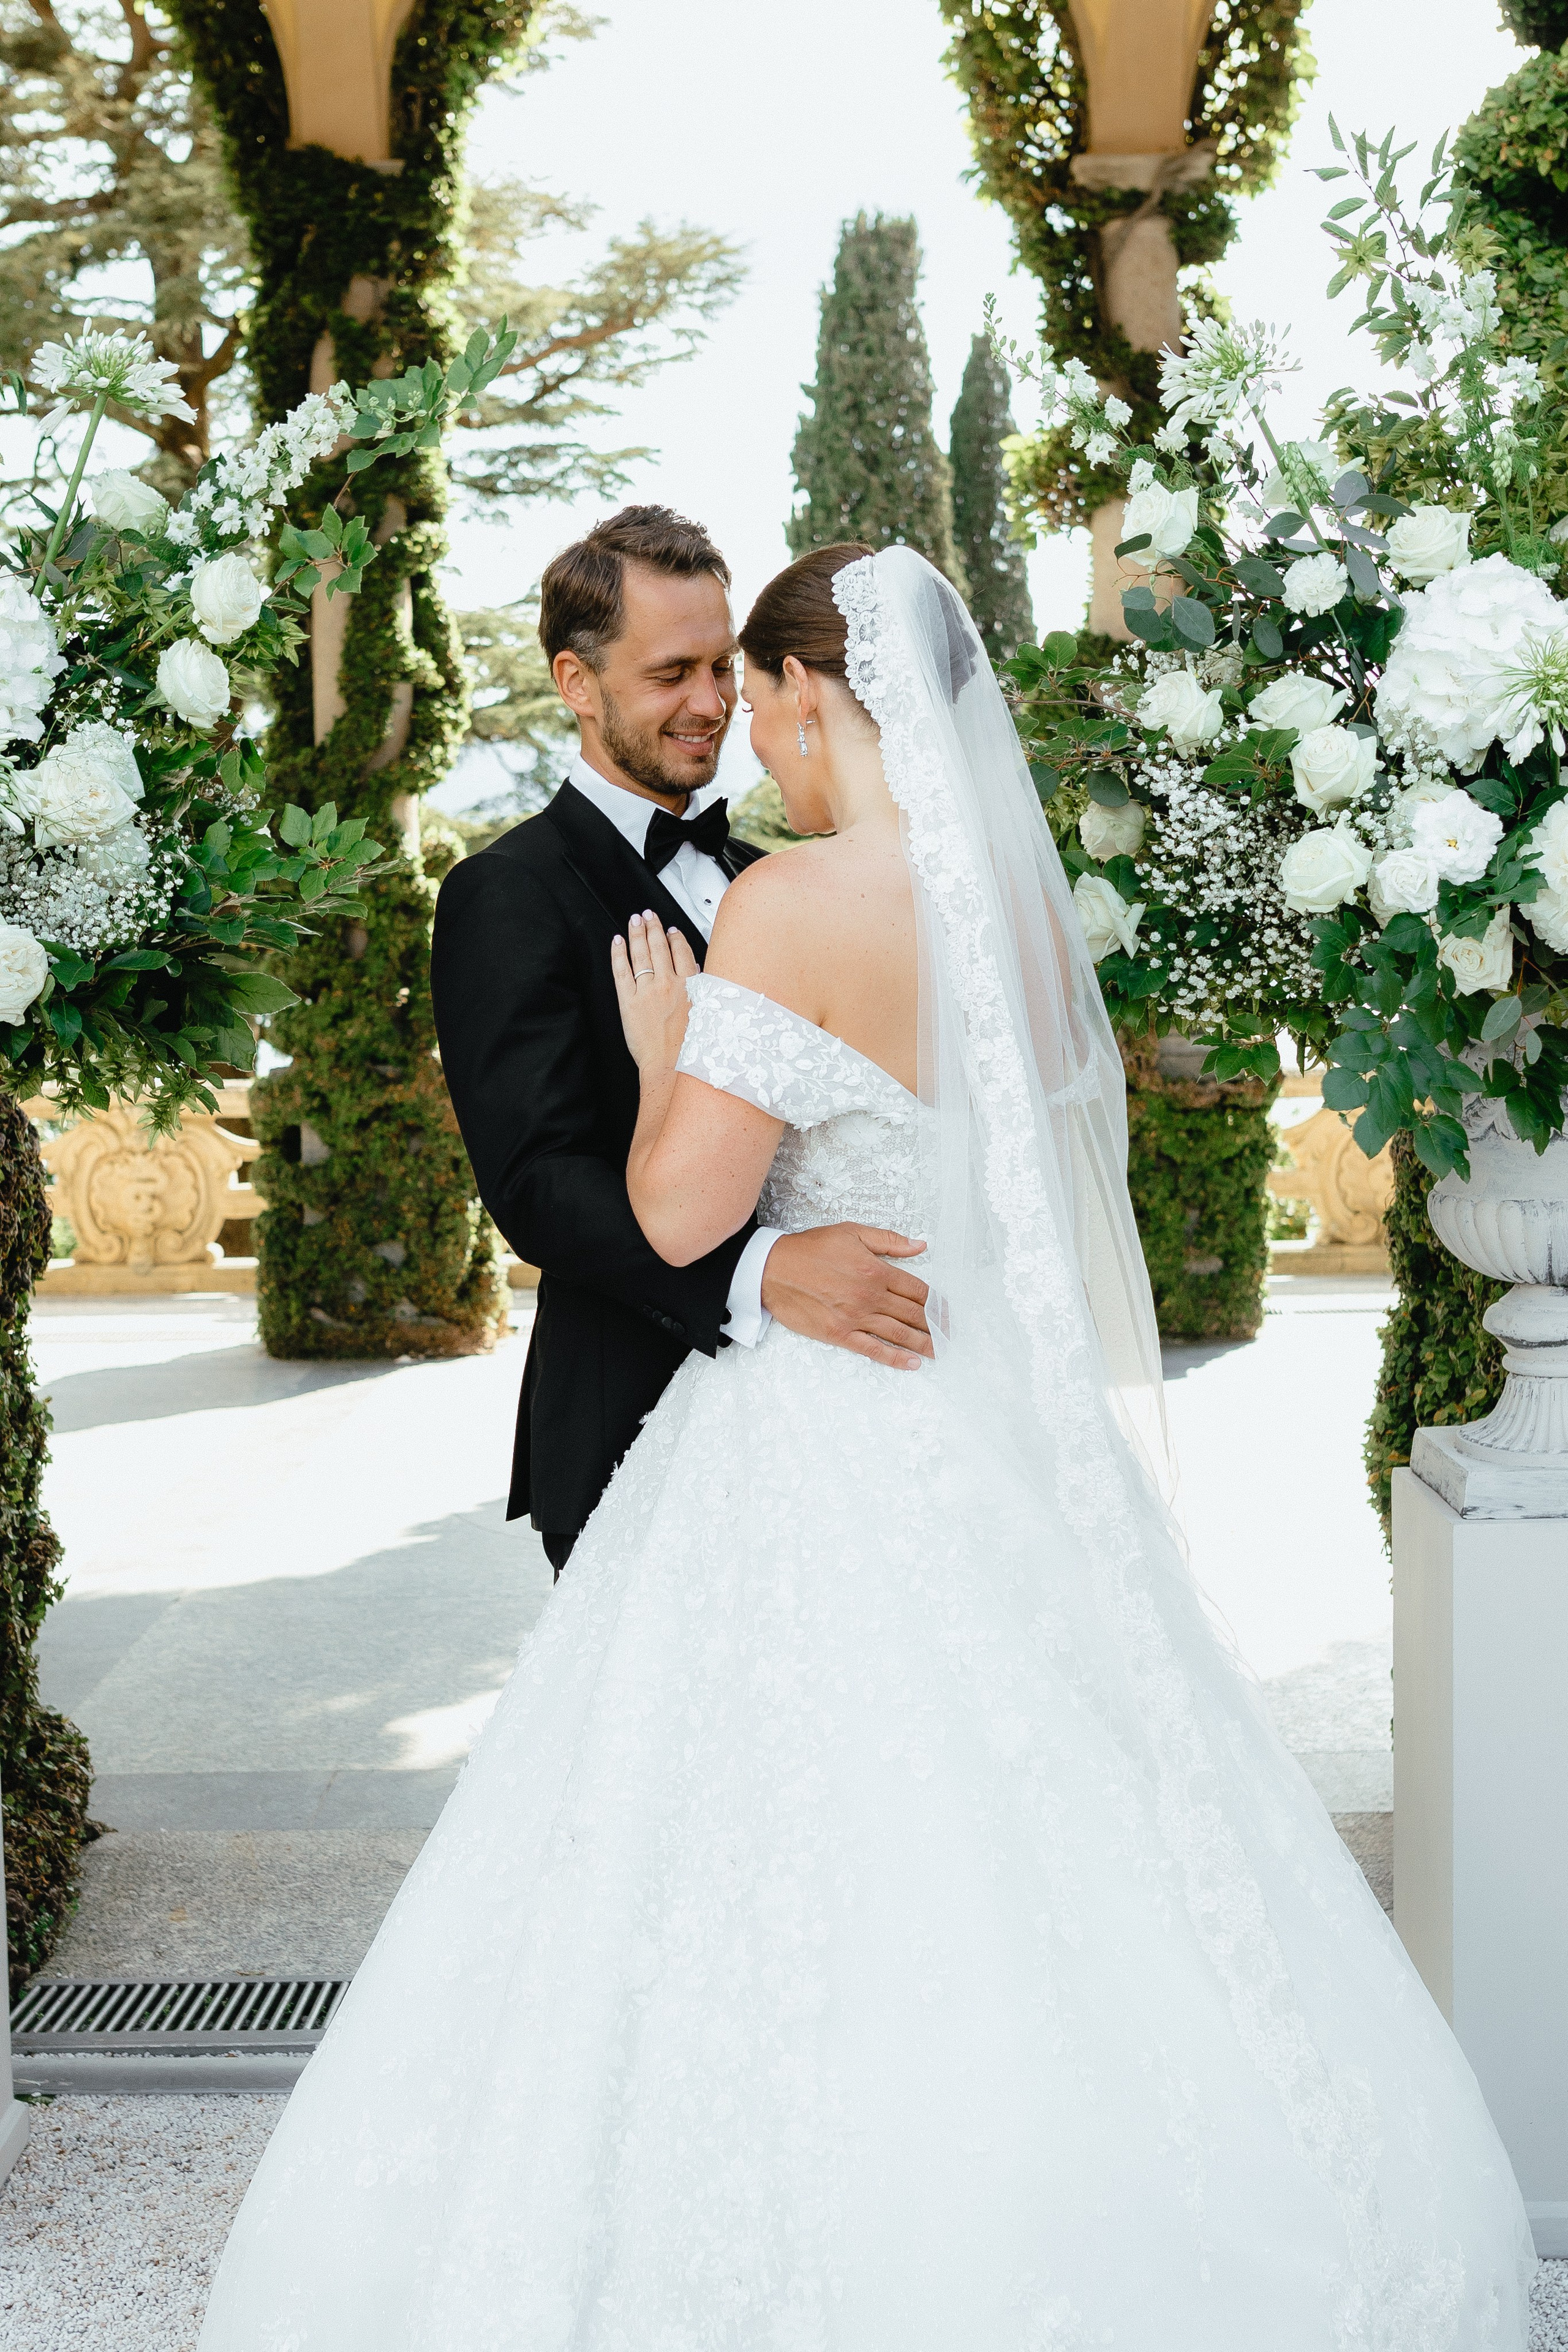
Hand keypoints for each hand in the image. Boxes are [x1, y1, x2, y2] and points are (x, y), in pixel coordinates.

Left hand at [610, 910, 697, 1071]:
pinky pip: (621, 970)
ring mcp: (647, 991)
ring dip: (637, 933)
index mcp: (691, 986)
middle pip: (659, 946)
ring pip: (640, 953)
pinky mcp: (629, 1002)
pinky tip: (617, 942)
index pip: (682, 951)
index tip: (672, 931)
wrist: (674, 1069)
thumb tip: (698, 976)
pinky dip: (618, 953)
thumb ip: (703, 992)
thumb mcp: (709, 1016)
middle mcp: (668, 984)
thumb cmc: (693, 1050)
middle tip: (649, 915)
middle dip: (654, 927)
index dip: (676, 937)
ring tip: (635, 920)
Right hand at [760, 1223, 932, 1371]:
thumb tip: (920, 1245)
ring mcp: (856, 1317)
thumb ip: (889, 1241)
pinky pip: (873, 1350)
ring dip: (923, 1344)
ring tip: (940, 1351)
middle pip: (913, 1314)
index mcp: (877, 1270)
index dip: (936, 1302)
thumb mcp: (851, 1233)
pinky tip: (912, 1363)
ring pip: (899, 1334)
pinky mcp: (840, 1334)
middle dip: (936, 1325)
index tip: (945, 1310)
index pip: (917, 1289)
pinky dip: (895, 1358)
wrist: (773, 1270)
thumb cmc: (811, 1249)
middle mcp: (871, 1296)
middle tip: (950, 1334)